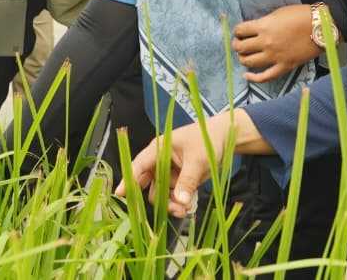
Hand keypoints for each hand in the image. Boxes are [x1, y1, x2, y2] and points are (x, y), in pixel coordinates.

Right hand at [116, 112, 237, 217]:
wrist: (226, 137)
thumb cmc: (208, 139)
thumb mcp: (198, 159)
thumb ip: (187, 181)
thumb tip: (180, 202)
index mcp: (159, 148)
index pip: (139, 165)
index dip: (129, 179)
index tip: (120, 194)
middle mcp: (160, 161)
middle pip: (149, 184)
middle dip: (159, 199)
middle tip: (172, 210)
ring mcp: (170, 172)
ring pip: (162, 194)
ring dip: (171, 204)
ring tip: (185, 210)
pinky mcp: (180, 180)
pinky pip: (174, 196)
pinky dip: (180, 203)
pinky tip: (188, 208)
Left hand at [232, 3, 322, 82]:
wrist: (321, 26)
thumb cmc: (301, 15)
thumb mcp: (278, 13)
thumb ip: (264, 22)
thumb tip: (254, 29)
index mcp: (264, 26)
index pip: (240, 30)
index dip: (237, 31)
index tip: (239, 32)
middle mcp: (266, 42)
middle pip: (241, 47)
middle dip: (237, 45)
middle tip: (239, 44)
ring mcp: (275, 56)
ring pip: (249, 62)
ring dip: (243, 59)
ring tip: (244, 56)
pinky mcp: (285, 66)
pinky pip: (266, 77)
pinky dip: (254, 78)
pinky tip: (247, 76)